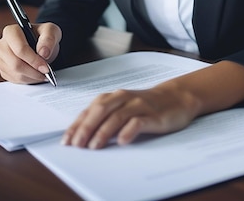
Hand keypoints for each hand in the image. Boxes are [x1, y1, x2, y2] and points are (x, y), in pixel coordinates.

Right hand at [0, 22, 60, 84]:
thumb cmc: (43, 36)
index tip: (45, 67)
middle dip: (33, 71)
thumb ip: (49, 39)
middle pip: (15, 64)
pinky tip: (35, 74)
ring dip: (31, 76)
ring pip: (15, 74)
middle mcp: (2, 44)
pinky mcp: (2, 69)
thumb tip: (43, 53)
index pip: (19, 49)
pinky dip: (27, 79)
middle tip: (46, 72)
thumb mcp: (51, 31)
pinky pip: (14, 79)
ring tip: (42, 73)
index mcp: (11, 31)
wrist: (40, 45)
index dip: (33, 60)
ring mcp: (0, 58)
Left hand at [62, 83, 200, 149]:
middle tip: (76, 146)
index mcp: (114, 97)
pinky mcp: (153, 115)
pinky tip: (122, 141)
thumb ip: (107, 117)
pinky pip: (139, 121)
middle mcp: (125, 98)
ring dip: (104, 131)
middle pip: (101, 111)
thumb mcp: (124, 108)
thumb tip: (83, 136)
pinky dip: (129, 130)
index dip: (77, 125)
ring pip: (117, 116)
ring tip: (94, 147)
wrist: (177, 97)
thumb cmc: (146, 105)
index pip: (91, 110)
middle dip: (86, 128)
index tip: (66, 141)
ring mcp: (139, 105)